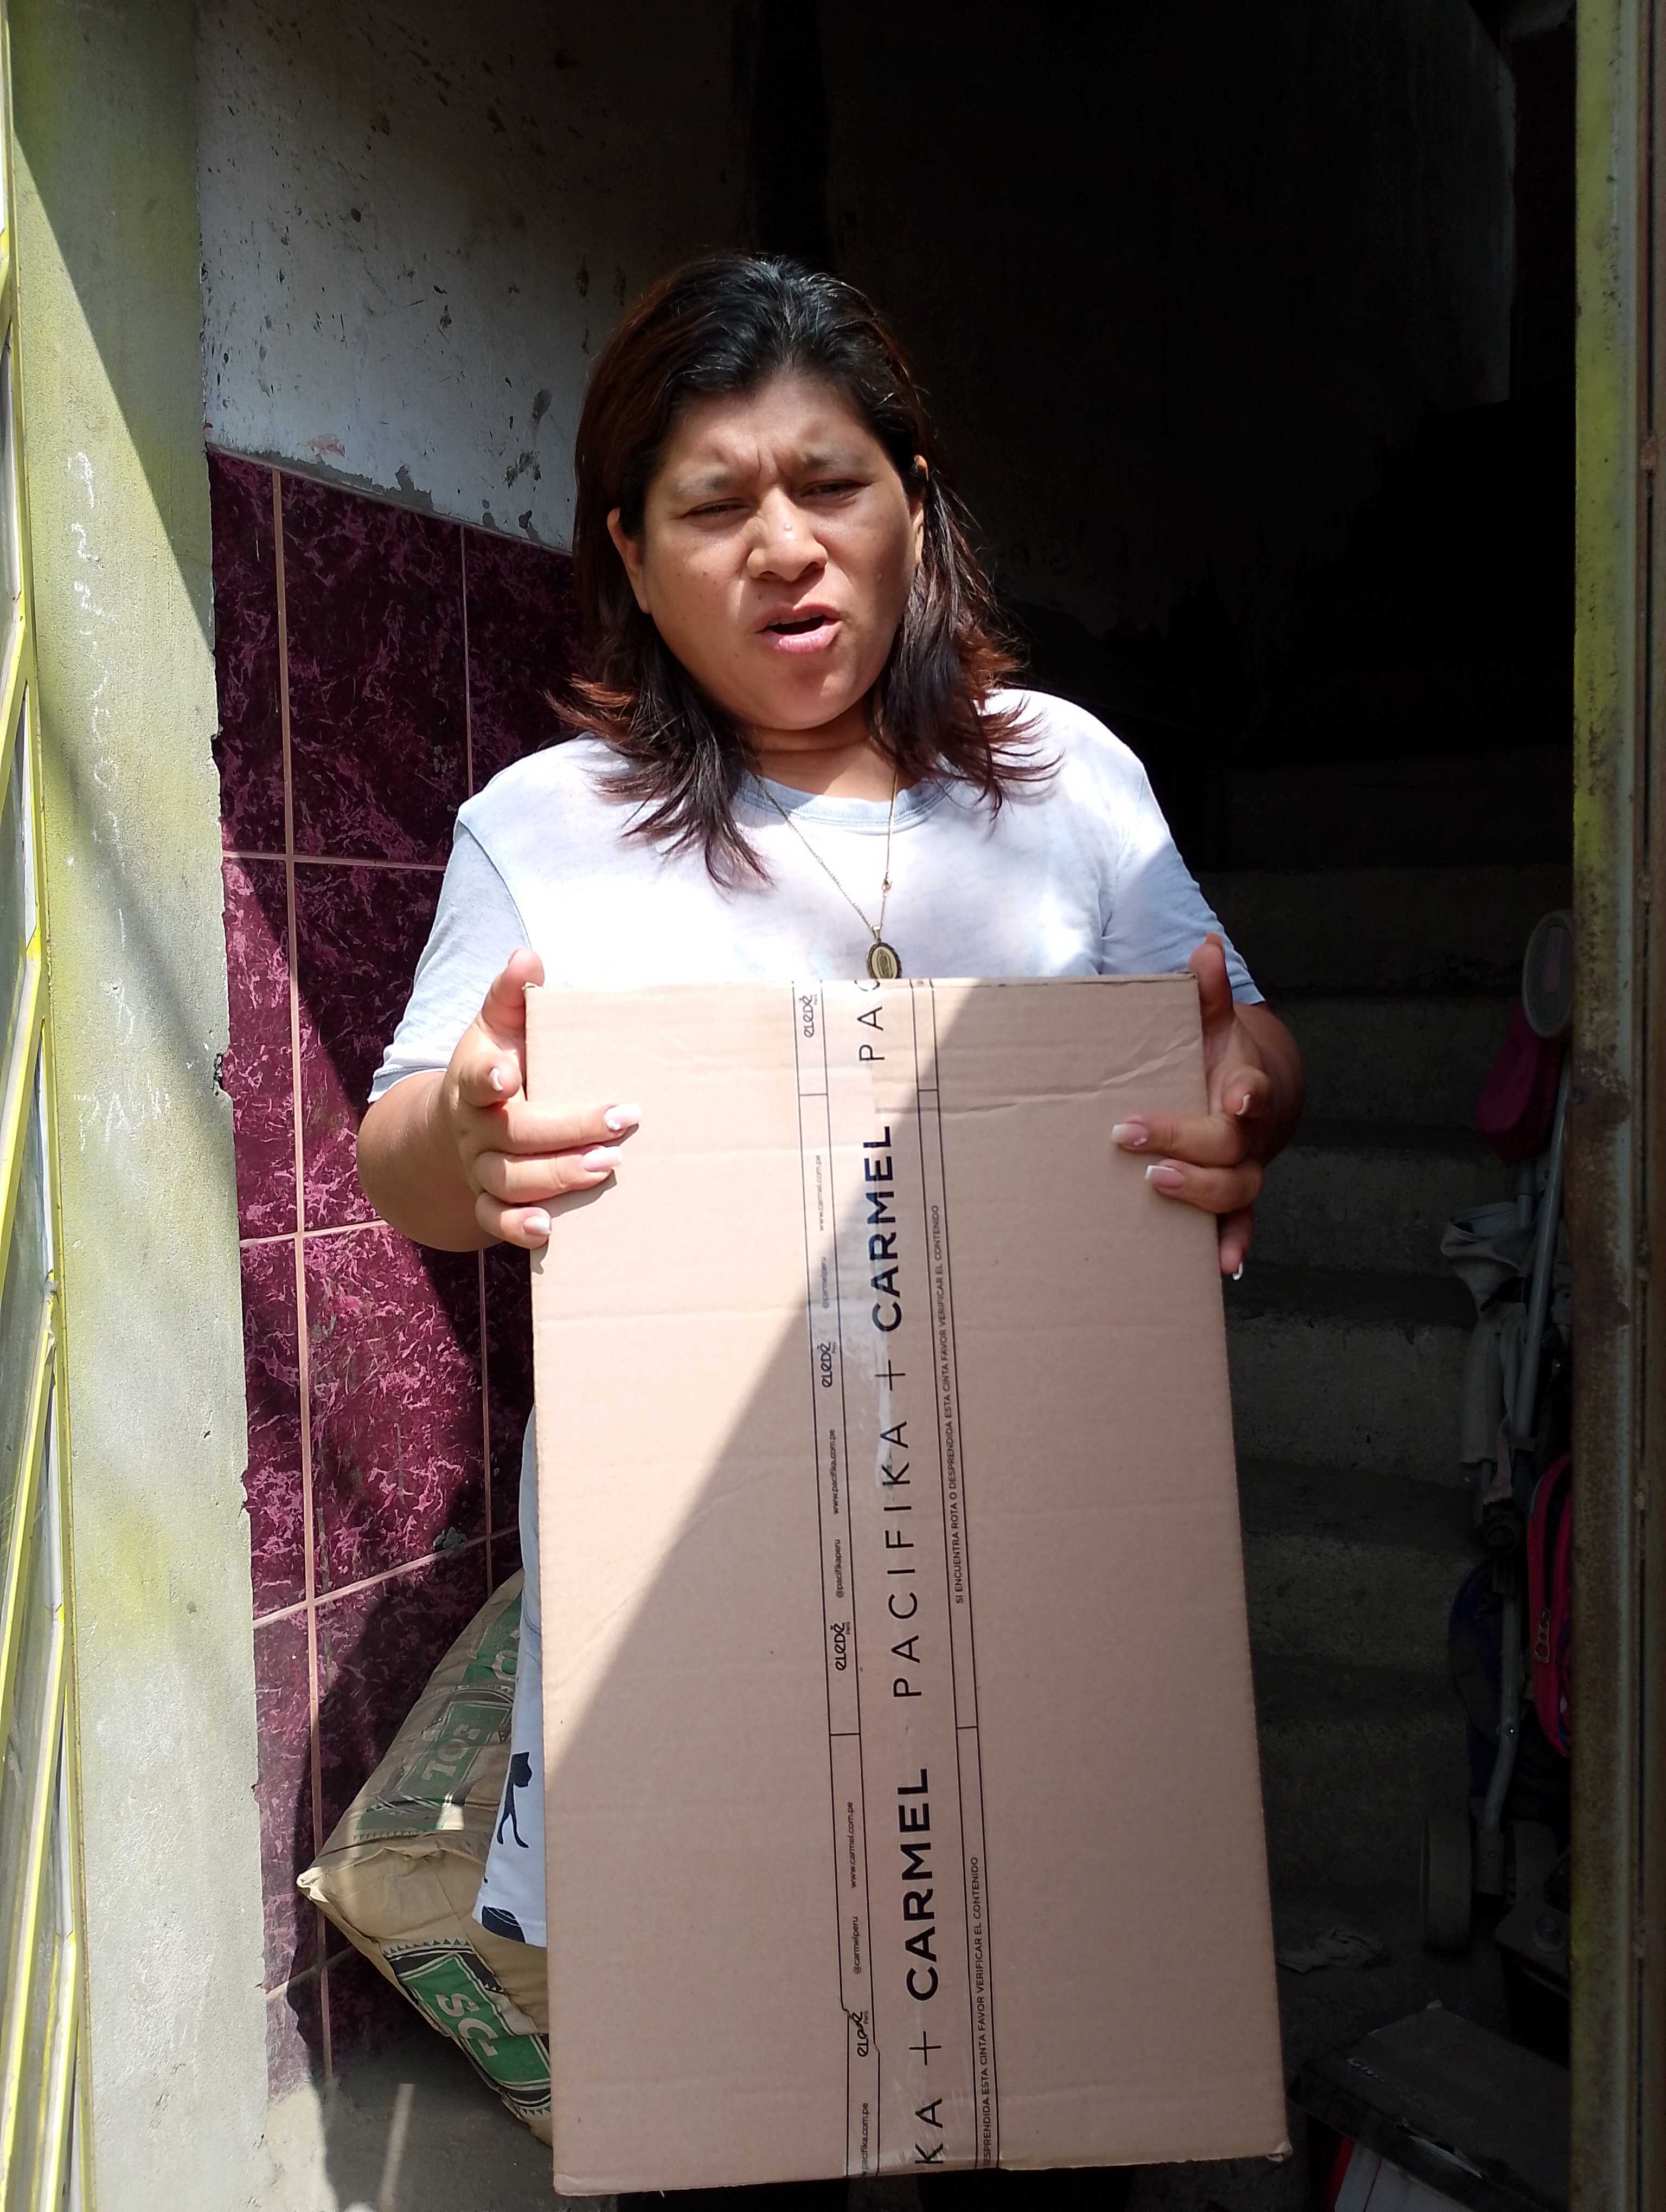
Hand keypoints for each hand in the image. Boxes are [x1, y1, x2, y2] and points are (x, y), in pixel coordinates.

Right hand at [438, 949, 637, 1248]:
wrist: (458, 1125)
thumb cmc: (495, 1065)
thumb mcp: (497, 1026)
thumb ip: (512, 994)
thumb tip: (528, 955)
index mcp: (473, 1083)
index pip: (475, 1079)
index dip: (487, 1078)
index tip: (506, 1073)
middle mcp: (473, 1129)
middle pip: (514, 1134)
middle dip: (567, 1130)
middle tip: (619, 1121)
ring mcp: (479, 1168)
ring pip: (510, 1180)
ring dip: (558, 1176)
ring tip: (606, 1167)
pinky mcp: (487, 1199)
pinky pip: (494, 1219)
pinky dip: (517, 1226)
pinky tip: (548, 1228)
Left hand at [1112, 934, 1286, 1277]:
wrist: (1242, 1101)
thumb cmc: (1214, 1060)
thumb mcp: (1208, 1024)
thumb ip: (1205, 992)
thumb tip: (1205, 946)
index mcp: (1245, 1085)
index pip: (1254, 1088)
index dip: (1249, 1092)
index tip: (1235, 1096)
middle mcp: (1249, 1133)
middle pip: (1230, 1144)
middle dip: (1185, 1139)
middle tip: (1131, 1134)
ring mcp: (1243, 1170)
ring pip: (1238, 1189)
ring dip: (1203, 1192)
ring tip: (1160, 1185)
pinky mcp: (1231, 1201)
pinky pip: (1238, 1226)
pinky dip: (1233, 1244)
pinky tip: (1221, 1265)